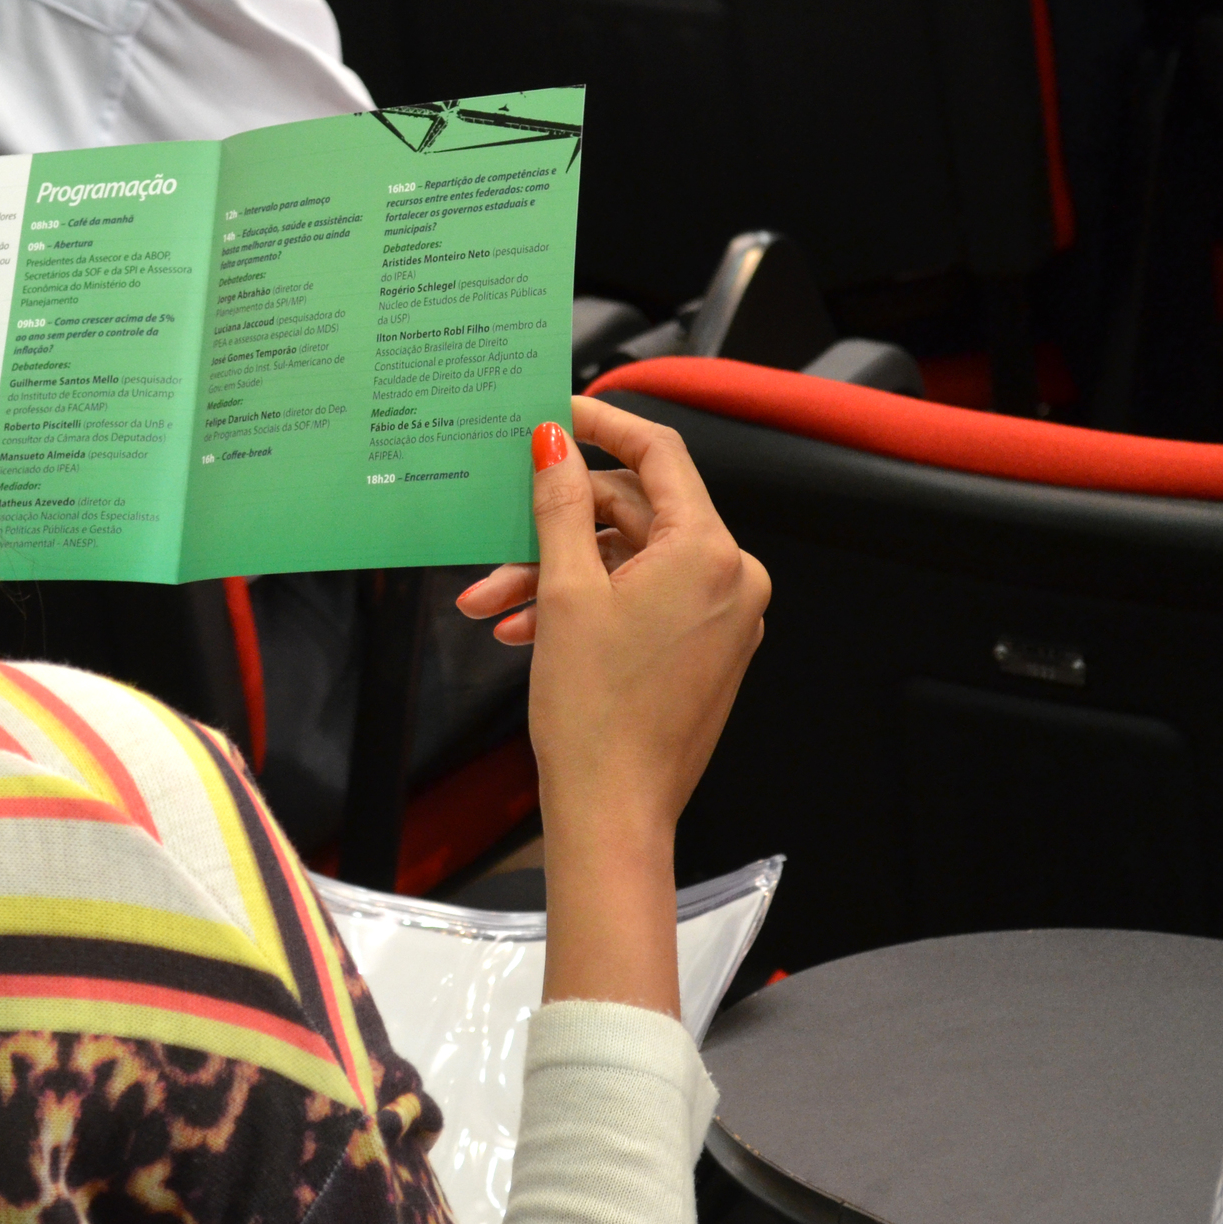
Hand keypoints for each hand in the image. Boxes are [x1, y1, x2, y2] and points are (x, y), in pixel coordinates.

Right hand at [458, 396, 768, 1012]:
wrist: (613, 810)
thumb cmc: (595, 712)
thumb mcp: (564, 591)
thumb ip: (558, 505)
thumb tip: (554, 442)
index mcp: (709, 552)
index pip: (660, 454)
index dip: (603, 425)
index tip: (558, 413)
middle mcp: (730, 578)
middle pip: (634, 514)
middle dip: (554, 527)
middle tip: (495, 536)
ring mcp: (720, 618)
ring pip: (627, 562)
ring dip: (556, 574)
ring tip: (493, 604)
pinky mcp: (702, 651)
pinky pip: (639, 601)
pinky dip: (583, 605)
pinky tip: (525, 629)